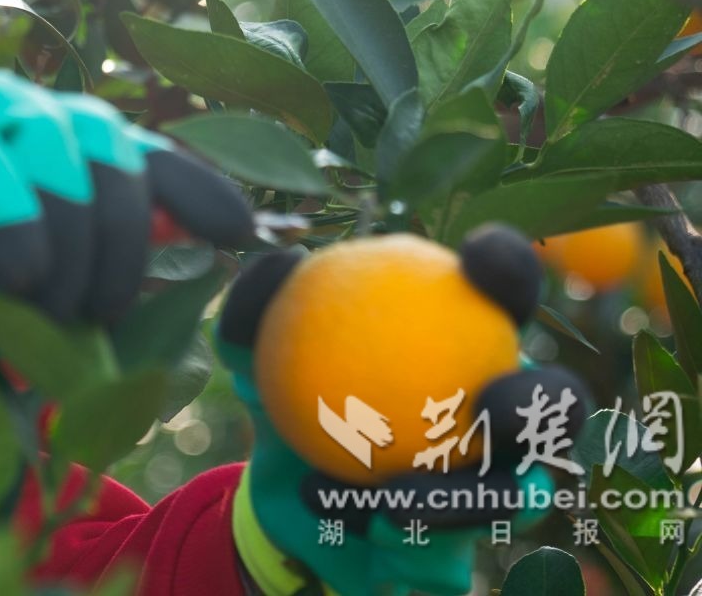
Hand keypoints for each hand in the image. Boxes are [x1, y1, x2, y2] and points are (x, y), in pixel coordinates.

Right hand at [0, 67, 253, 324]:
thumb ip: (34, 277)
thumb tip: (113, 314)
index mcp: (20, 132)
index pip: (126, 143)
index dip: (187, 185)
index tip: (239, 236)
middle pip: (101, 145)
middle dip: (112, 241)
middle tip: (80, 313)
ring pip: (49, 143)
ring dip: (62, 237)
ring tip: (32, 298)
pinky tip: (2, 263)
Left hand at [215, 226, 585, 595]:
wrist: (282, 491)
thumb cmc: (288, 399)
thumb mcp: (258, 355)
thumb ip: (261, 310)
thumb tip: (279, 262)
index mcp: (467, 349)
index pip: (503, 299)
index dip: (510, 270)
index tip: (479, 257)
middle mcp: (499, 419)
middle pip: (556, 405)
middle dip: (540, 402)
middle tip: (491, 404)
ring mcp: (494, 491)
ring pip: (510, 499)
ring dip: (456, 499)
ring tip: (395, 502)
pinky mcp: (463, 557)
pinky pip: (447, 557)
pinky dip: (403, 543)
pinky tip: (364, 527)